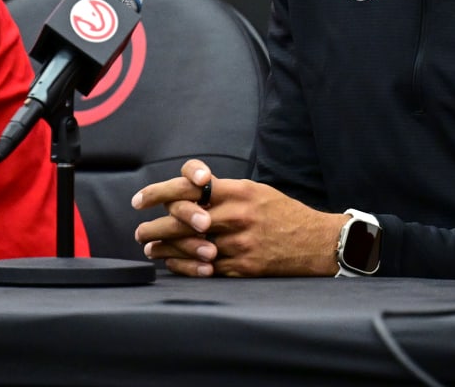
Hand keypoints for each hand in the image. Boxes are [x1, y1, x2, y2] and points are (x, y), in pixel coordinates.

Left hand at [132, 159, 342, 276]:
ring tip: (150, 248)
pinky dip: (185, 266)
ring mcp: (239, 243)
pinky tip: (173, 264)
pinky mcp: (243, 266)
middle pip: (182, 220)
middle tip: (139, 231)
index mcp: (238, 192)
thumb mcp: (256, 191)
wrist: (315, 241)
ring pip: (189, 247)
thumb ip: (225, 191)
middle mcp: (236, 216)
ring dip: (164, 249)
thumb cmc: (283, 213)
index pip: (189, 186)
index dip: (160, 192)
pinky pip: (205, 268)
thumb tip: (189, 192)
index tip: (141, 199)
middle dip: (155, 227)